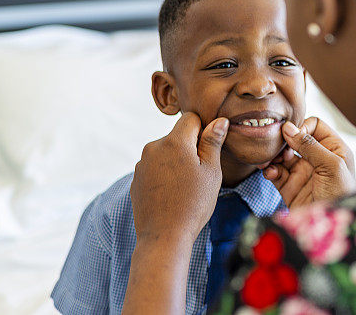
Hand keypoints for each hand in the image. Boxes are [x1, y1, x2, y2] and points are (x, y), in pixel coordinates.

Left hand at [130, 113, 228, 245]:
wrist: (164, 237)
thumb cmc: (193, 204)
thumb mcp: (211, 171)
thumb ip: (213, 142)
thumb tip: (219, 120)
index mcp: (174, 142)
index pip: (191, 119)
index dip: (204, 130)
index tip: (209, 150)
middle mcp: (153, 147)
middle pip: (177, 136)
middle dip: (190, 147)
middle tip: (200, 173)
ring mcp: (142, 164)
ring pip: (166, 152)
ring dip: (177, 161)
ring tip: (185, 187)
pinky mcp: (136, 179)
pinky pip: (155, 167)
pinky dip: (165, 174)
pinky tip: (172, 194)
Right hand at [263, 117, 355, 207]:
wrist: (329, 228)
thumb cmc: (341, 195)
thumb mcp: (331, 166)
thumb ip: (310, 146)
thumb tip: (289, 128)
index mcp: (333, 149)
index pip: (315, 126)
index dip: (302, 128)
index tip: (293, 137)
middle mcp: (317, 158)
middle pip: (295, 139)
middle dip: (284, 141)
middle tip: (279, 149)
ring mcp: (303, 172)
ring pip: (282, 155)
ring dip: (274, 156)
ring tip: (271, 161)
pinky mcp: (290, 186)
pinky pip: (276, 172)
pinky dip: (270, 170)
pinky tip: (271, 172)